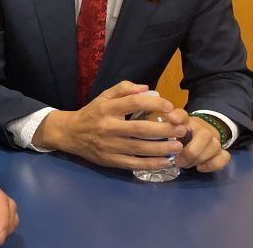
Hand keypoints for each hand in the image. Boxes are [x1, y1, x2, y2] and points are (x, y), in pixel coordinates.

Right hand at [32, 81, 186, 169]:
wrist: (70, 134)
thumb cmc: (92, 113)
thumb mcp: (104, 97)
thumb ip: (123, 89)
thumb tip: (147, 88)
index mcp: (107, 109)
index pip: (133, 103)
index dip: (154, 103)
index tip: (170, 106)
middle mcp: (108, 127)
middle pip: (140, 129)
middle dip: (164, 129)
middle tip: (181, 129)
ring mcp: (109, 146)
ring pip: (139, 148)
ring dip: (161, 148)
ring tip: (178, 146)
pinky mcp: (110, 161)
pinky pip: (133, 164)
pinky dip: (150, 164)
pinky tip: (165, 162)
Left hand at [167, 111, 230, 171]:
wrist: (199, 134)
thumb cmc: (179, 134)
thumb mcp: (170, 131)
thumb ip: (163, 132)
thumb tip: (153, 139)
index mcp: (185, 121)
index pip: (182, 114)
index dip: (178, 116)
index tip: (172, 119)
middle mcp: (201, 127)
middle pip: (204, 136)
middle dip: (191, 152)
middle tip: (178, 161)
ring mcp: (213, 139)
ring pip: (214, 146)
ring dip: (199, 159)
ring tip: (185, 165)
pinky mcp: (221, 151)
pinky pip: (224, 157)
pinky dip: (212, 164)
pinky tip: (200, 168)